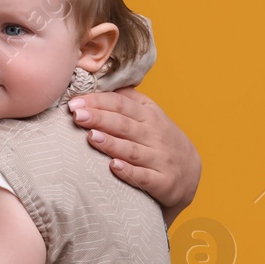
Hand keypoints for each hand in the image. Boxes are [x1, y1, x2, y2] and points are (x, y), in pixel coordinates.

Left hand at [66, 87, 200, 211]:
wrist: (189, 172)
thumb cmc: (159, 138)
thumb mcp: (149, 114)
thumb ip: (126, 99)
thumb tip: (99, 82)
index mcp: (149, 116)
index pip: (122, 104)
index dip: (98, 102)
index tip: (75, 102)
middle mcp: (155, 135)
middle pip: (124, 125)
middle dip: (100, 118)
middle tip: (77, 115)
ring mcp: (160, 159)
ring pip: (133, 150)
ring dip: (112, 143)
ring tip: (91, 137)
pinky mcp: (163, 182)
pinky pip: (144, 177)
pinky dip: (129, 172)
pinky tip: (113, 166)